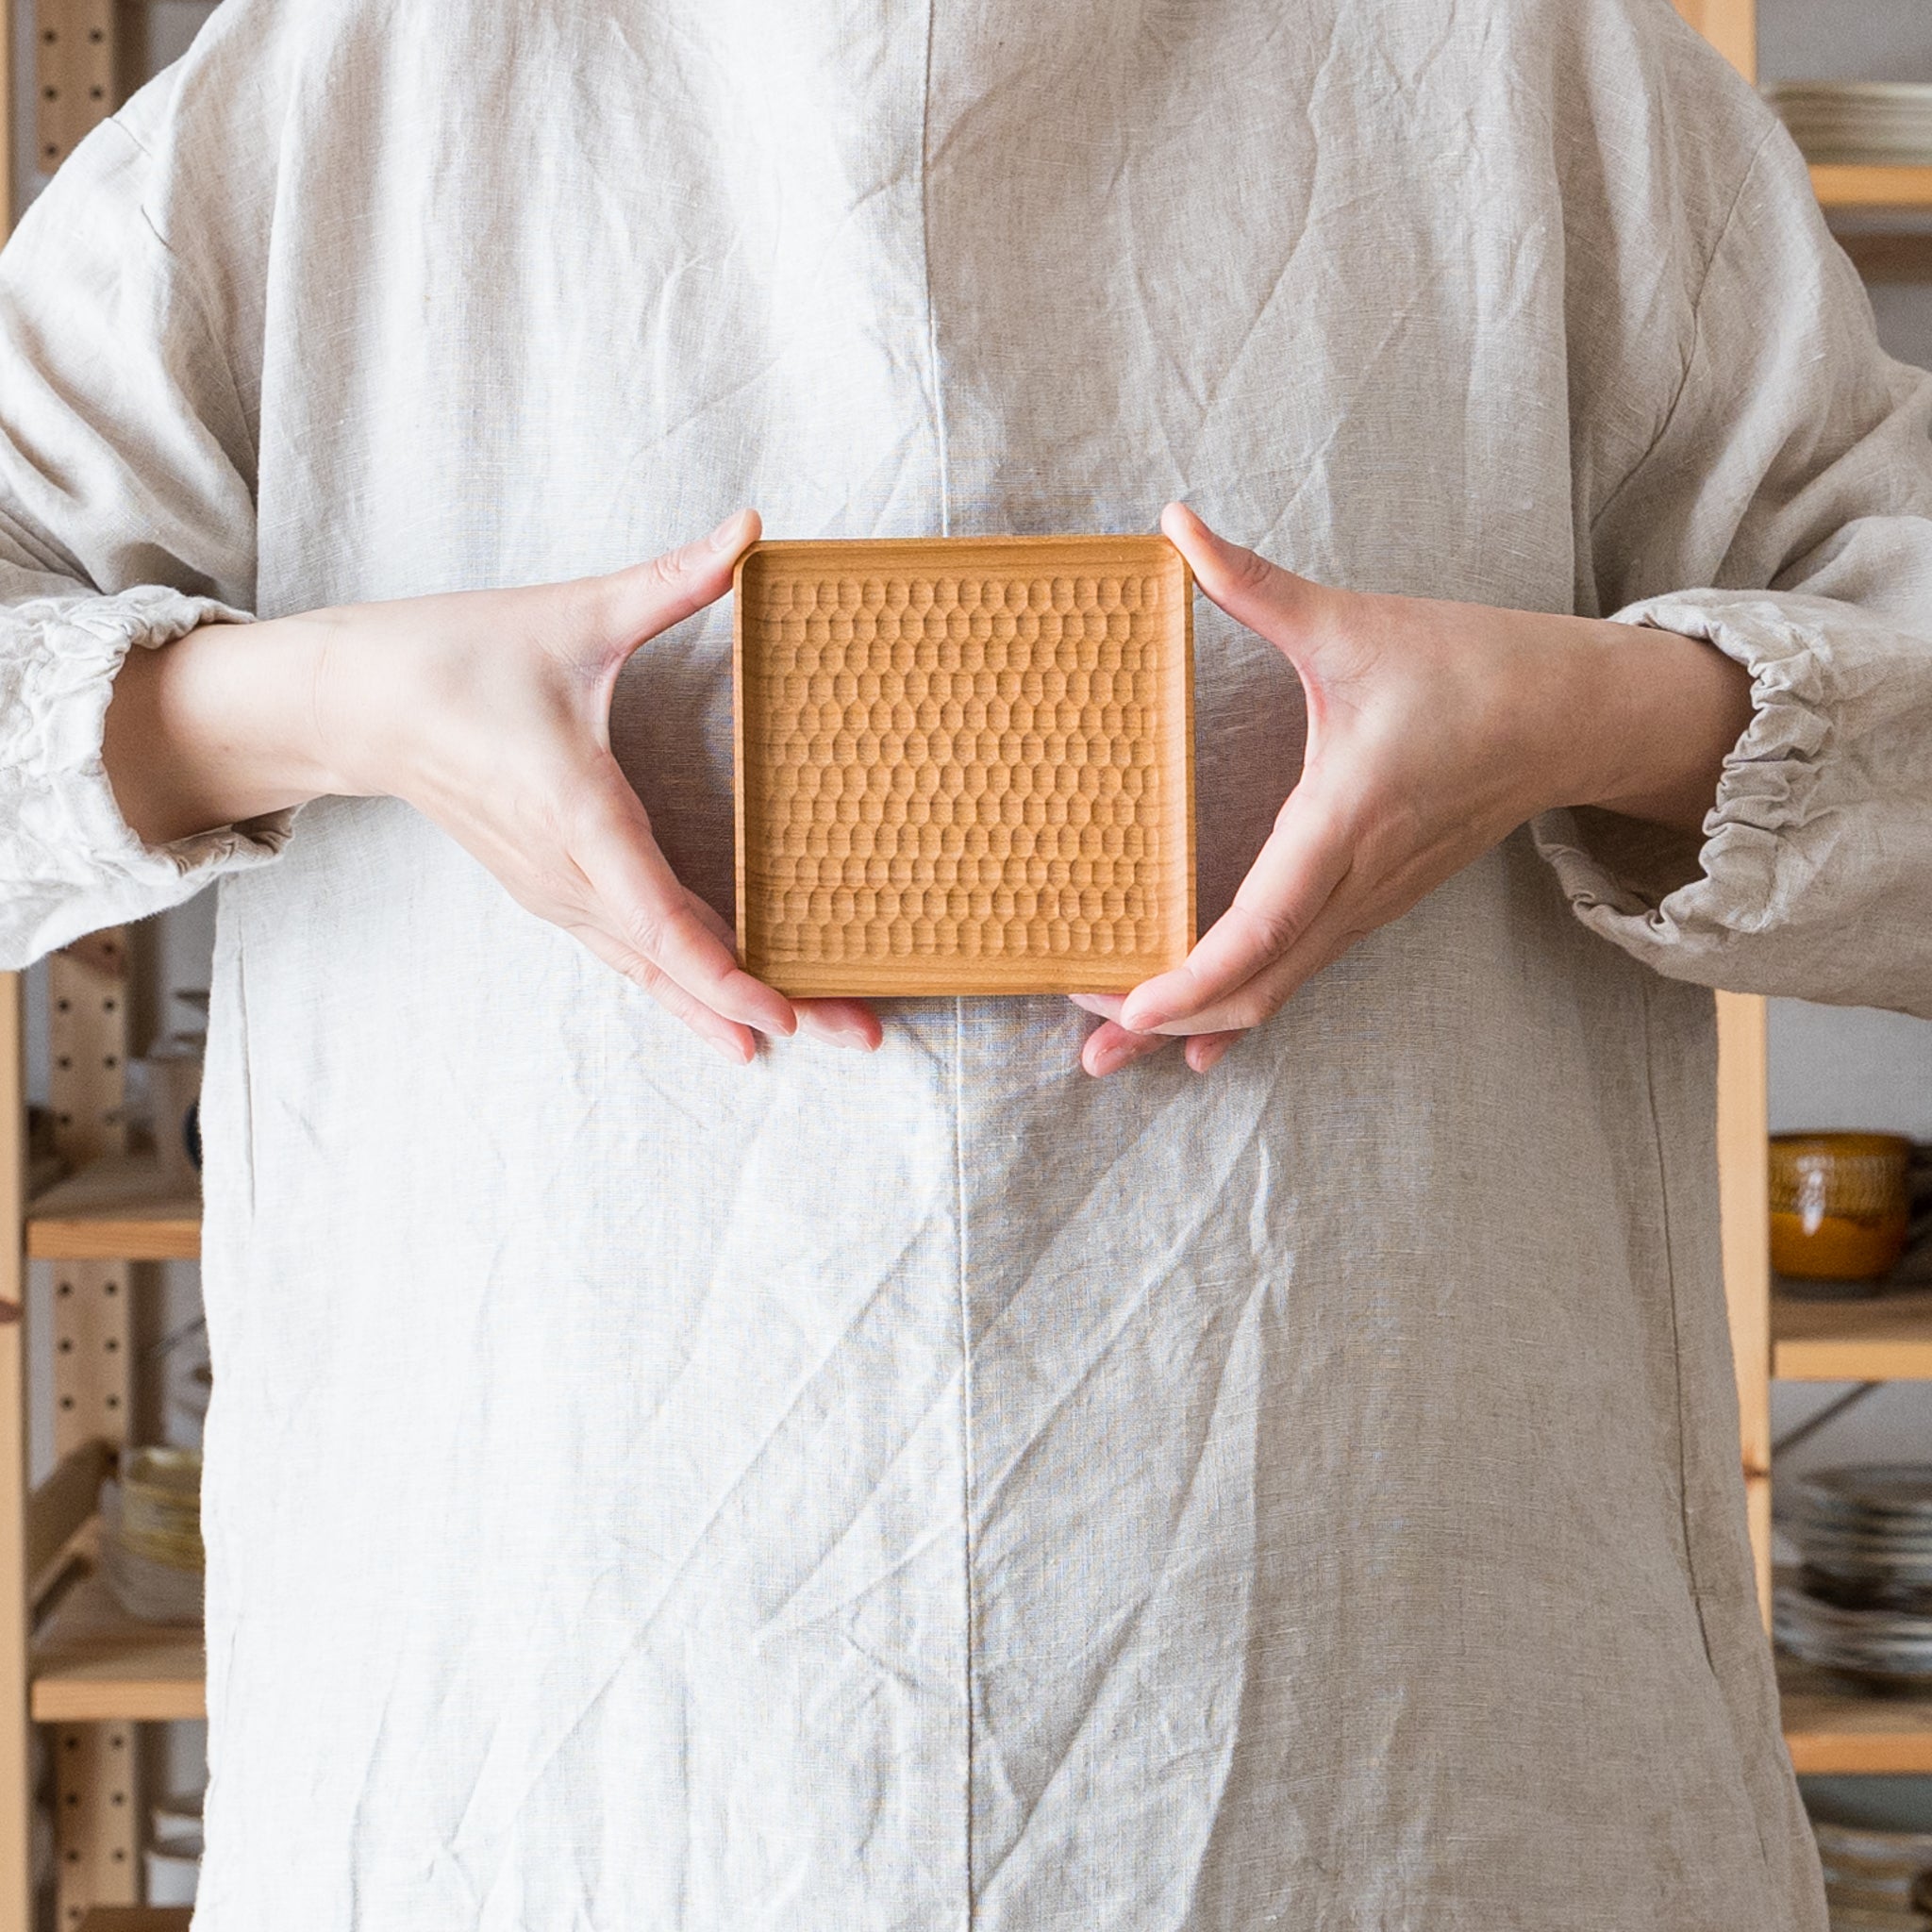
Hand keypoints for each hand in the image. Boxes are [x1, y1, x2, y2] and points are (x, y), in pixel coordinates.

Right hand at [104, 511, 882, 1064]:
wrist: (357, 703)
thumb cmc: (456, 657)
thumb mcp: (573, 614)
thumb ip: (671, 582)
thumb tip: (751, 529)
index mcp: (576, 811)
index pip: (655, 915)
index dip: (720, 968)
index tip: (782, 1010)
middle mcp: (570, 873)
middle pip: (678, 960)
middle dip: (769, 1001)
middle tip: (863, 1036)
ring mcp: (561, 892)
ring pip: (658, 969)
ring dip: (737, 1006)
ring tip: (822, 1032)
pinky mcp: (558, 892)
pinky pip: (635, 954)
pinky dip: (690, 988)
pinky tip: (738, 1025)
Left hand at [1077, 501, 1752, 1076]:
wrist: (1574, 715)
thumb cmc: (1471, 666)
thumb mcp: (1352, 623)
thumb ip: (1255, 583)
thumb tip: (1175, 523)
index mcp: (1347, 816)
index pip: (1266, 923)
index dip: (1196, 974)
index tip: (1130, 1006)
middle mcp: (1358, 880)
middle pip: (1258, 983)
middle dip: (1168, 1017)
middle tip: (1085, 1035)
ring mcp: (1369, 903)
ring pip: (1277, 991)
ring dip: (1196, 1021)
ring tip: (1113, 1050)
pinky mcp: (1373, 904)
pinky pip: (1300, 974)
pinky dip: (1242, 1007)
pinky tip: (1197, 1042)